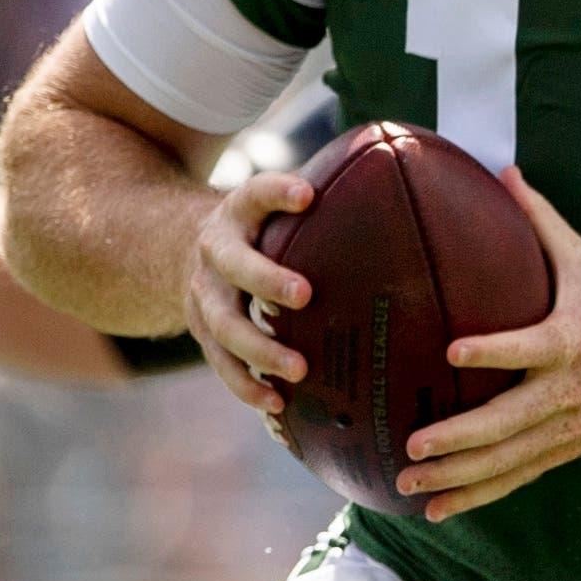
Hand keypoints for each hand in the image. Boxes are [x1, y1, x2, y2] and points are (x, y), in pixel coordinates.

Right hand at [185, 172, 314, 419]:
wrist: (188, 250)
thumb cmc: (261, 228)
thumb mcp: (274, 205)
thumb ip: (323, 197)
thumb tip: (392, 177)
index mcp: (239, 212)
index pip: (257, 193)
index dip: (278, 192)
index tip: (307, 195)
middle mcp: (216, 250)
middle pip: (235, 264)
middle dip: (267, 280)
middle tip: (305, 295)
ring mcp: (205, 294)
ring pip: (225, 324)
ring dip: (261, 349)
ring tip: (299, 369)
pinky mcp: (203, 331)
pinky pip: (222, 363)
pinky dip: (247, 386)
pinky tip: (279, 404)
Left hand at [401, 169, 580, 521]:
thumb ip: (540, 221)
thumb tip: (502, 170)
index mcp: (568, 341)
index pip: (527, 348)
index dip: (494, 352)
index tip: (454, 353)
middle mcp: (565, 391)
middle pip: (510, 422)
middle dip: (460, 439)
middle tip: (414, 446)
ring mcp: (565, 427)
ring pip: (509, 460)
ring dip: (459, 478)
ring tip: (410, 483)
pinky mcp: (562, 449)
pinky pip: (516, 478)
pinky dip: (477, 497)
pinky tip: (435, 511)